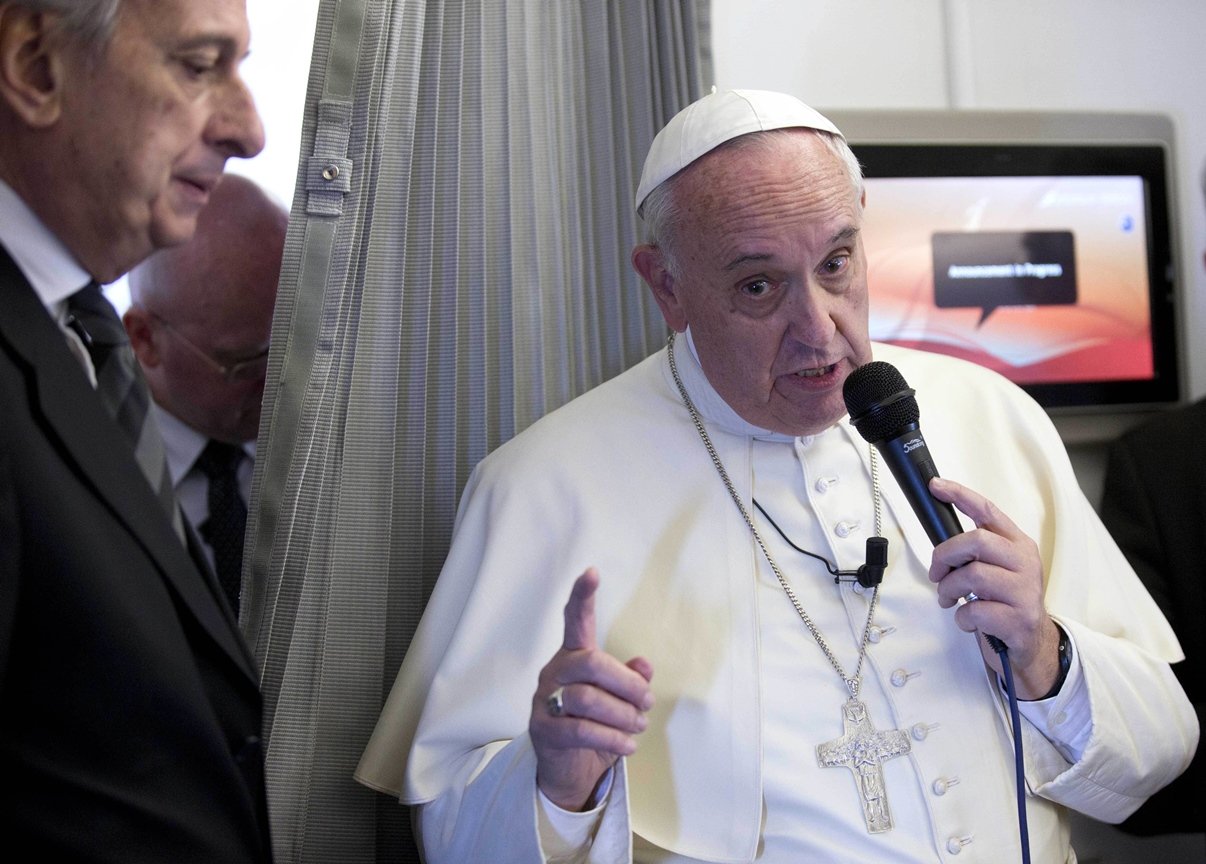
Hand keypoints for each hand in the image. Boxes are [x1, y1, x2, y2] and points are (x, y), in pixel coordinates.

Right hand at [529, 568, 653, 810]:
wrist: (568, 770)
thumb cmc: (596, 726)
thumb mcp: (619, 702)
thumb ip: (631, 680)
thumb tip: (644, 665)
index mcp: (573, 657)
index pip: (575, 621)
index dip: (583, 597)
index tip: (592, 573)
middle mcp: (555, 672)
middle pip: (591, 663)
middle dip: (627, 683)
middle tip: (648, 702)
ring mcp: (544, 701)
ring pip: (587, 699)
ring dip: (623, 715)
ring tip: (638, 726)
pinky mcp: (543, 731)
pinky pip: (581, 730)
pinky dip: (613, 738)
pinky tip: (628, 745)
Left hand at [927, 477, 1061, 697]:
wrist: (1031, 644)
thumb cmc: (1004, 601)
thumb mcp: (996, 569)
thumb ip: (975, 552)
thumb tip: (940, 544)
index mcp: (1017, 544)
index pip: (988, 511)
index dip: (960, 496)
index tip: (936, 486)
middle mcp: (1025, 562)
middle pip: (976, 542)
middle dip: (945, 556)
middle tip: (937, 573)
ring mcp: (1025, 591)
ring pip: (972, 575)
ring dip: (948, 589)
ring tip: (948, 599)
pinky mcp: (1019, 620)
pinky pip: (975, 610)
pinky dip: (962, 617)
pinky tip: (969, 621)